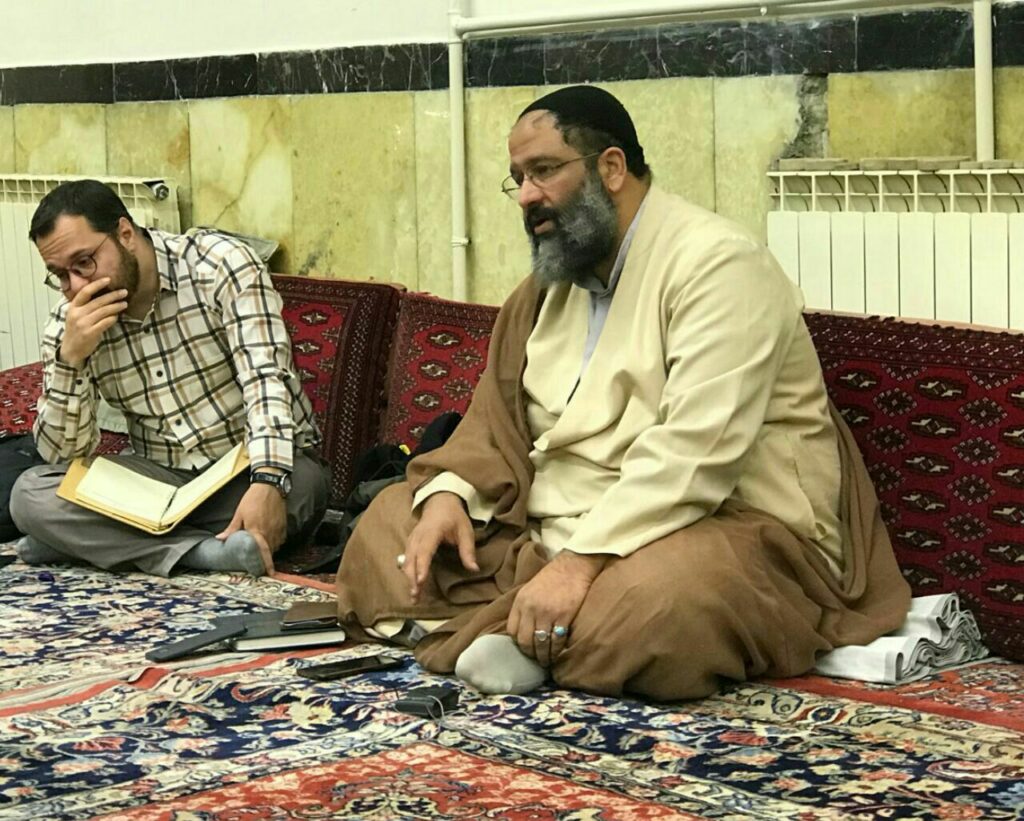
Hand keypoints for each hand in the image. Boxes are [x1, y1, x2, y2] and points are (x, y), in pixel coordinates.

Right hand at [60, 278, 127, 367]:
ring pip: (104, 311)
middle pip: (98, 301)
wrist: (71, 349)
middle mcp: (77, 314)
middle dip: (113, 295)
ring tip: (124, 304)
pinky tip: (117, 316)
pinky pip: (105, 322)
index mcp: (73, 307)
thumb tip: (104, 295)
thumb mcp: (75, 315)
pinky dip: (112, 318)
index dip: (97, 284)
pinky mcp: (90, 333)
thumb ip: (85, 306)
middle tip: (124, 292)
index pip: (85, 292)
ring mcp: (83, 323)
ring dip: (116, 306)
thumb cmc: (76, 330)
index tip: (108, 280)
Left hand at [217, 483, 286, 574]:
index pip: (262, 551)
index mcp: (256, 530)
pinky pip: (281, 538)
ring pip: (276, 545)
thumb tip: (220, 538)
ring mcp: (278, 528)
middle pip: (270, 551)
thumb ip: (232, 528)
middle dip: (266, 558)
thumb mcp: (239, 513)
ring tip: (264, 549)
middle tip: (261, 563)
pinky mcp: (283, 524)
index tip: (269, 573)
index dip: (266, 564)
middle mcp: (269, 531)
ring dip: (270, 549)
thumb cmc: (253, 498)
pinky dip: (276, 541)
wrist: (269, 486)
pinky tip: (270, 538)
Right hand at [404, 491, 476, 602]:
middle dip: (412, 578)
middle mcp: (418, 535)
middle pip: (411, 558)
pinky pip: (406, 559)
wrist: (440, 501)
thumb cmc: (454, 516)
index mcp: (432, 530)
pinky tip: (412, 585)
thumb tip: (474, 569)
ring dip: (408, 578)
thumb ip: (468, 550)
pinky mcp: (410, 543)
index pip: (425, 550)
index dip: (422, 566)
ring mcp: (412, 539)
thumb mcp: (465, 530)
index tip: (421, 581)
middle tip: (415, 596)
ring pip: (406, 560)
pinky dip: (407, 572)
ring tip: (414, 596)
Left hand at [507, 551, 606, 666]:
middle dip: (530, 654)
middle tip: (536, 659)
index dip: (518, 643)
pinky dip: (557, 651)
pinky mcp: (564, 616)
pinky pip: (557, 641)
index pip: (512, 630)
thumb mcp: (529, 589)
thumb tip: (521, 629)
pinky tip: (558, 653)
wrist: (573, 566)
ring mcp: (547, 613)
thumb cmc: (552, 577)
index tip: (525, 647)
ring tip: (547, 661)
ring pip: (540, 644)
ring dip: (544, 657)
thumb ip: (523, 608)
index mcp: (520, 601)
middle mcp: (531, 608)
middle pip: (525, 641)